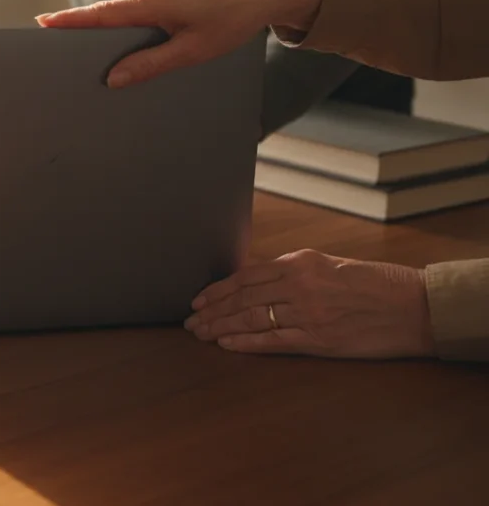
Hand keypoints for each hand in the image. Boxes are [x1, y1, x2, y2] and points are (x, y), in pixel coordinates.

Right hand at [35, 0, 323, 87]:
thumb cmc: (231, 19)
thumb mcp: (192, 50)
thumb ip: (150, 65)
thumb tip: (114, 78)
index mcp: (152, 4)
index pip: (101, 15)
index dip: (70, 20)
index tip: (42, 23)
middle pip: (106, 19)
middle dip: (82, 36)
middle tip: (57, 53)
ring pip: (124, 20)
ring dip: (111, 39)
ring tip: (96, 66)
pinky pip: (138, 17)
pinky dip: (130, 34)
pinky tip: (134, 54)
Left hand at [184, 249, 433, 358]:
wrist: (415, 307)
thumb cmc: (378, 284)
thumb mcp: (332, 265)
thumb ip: (297, 271)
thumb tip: (260, 281)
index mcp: (302, 262)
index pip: (247, 275)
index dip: (218, 289)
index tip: (199, 299)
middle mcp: (300, 285)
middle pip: (242, 298)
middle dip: (212, 311)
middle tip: (190, 321)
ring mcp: (308, 313)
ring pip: (252, 319)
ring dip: (221, 327)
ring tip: (201, 334)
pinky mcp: (319, 340)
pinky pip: (272, 341)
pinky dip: (245, 343)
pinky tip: (226, 344)